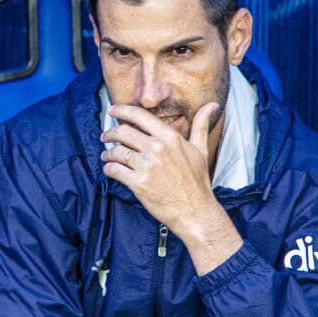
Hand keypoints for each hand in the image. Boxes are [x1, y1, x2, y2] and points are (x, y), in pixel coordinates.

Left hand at [101, 101, 241, 273]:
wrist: (195, 211)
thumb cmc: (197, 182)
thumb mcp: (201, 150)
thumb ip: (201, 125)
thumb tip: (212, 105)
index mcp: (170, 137)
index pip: (139, 115)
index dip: (122, 110)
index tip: (113, 110)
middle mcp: (157, 148)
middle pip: (123, 132)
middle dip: (110, 133)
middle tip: (105, 136)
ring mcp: (147, 166)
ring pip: (116, 151)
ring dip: (108, 153)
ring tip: (107, 156)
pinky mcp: (138, 183)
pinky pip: (114, 170)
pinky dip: (108, 168)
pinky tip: (110, 169)